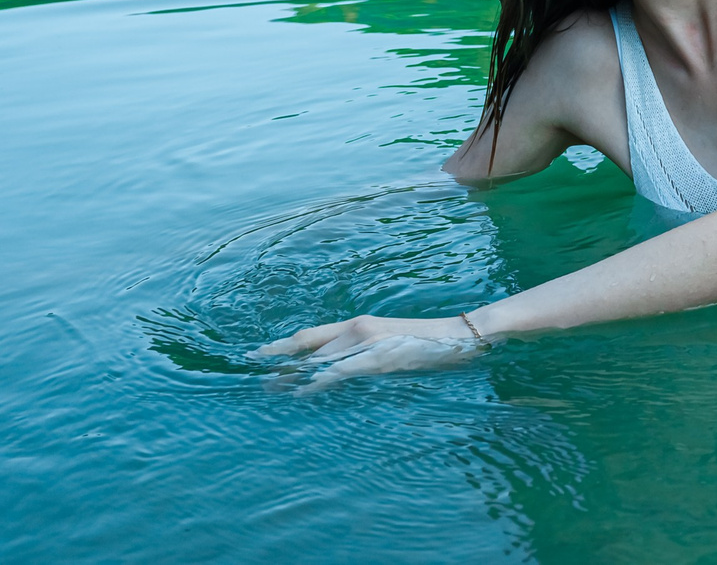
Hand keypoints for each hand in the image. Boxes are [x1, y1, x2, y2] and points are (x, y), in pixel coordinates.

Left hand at [253, 313, 484, 389]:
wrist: (459, 335)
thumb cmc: (428, 343)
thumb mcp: (389, 345)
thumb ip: (363, 353)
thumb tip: (339, 372)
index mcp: (359, 324)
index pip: (310, 335)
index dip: (281, 346)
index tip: (257, 356)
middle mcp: (357, 328)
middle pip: (308, 348)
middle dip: (281, 365)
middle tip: (259, 382)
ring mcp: (366, 341)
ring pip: (317, 360)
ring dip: (292, 376)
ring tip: (271, 389)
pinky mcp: (376, 356)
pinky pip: (338, 371)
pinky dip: (316, 382)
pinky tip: (301, 391)